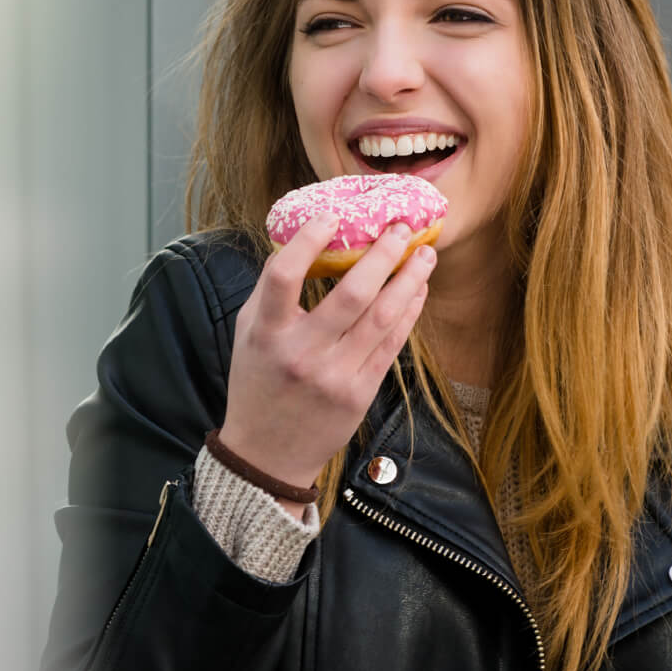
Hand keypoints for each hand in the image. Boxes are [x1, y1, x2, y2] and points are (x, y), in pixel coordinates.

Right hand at [218, 215, 435, 510]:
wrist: (267, 453)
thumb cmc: (256, 384)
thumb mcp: (247, 335)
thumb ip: (269, 294)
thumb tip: (300, 244)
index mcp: (266, 333)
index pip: (283, 276)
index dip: (308, 241)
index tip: (330, 216)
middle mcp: (302, 353)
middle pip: (350, 294)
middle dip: (382, 254)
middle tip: (400, 227)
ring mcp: (335, 375)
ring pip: (382, 317)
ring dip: (409, 280)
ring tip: (425, 253)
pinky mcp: (360, 392)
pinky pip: (391, 344)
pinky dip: (408, 312)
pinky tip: (417, 290)